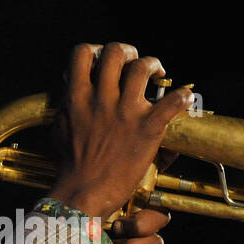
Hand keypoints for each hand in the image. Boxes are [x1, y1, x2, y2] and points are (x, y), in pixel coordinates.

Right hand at [47, 42, 193, 219]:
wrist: (83, 193)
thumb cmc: (70, 166)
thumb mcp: (59, 129)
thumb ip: (67, 106)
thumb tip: (70, 94)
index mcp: (77, 97)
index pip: (82, 53)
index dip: (96, 50)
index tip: (103, 60)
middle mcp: (101, 99)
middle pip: (115, 52)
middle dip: (128, 51)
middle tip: (134, 62)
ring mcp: (125, 112)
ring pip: (142, 67)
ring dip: (152, 65)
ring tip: (157, 73)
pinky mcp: (147, 128)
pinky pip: (172, 102)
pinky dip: (182, 97)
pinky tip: (184, 98)